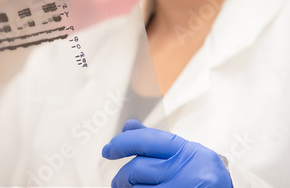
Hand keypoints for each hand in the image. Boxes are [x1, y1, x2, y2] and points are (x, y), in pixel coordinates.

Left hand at [103, 120, 232, 187]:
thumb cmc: (201, 174)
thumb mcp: (183, 153)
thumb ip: (155, 141)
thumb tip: (128, 126)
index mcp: (186, 150)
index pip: (145, 140)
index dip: (121, 143)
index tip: (108, 150)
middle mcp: (187, 169)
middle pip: (138, 169)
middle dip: (123, 176)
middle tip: (118, 183)